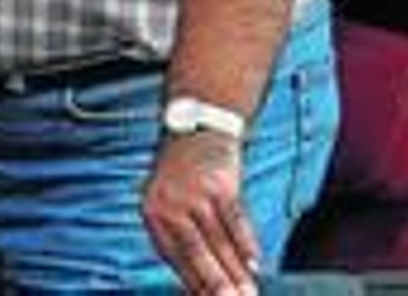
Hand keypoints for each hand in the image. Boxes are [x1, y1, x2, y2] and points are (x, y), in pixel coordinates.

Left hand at [142, 131, 258, 294]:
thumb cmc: (181, 175)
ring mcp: (195, 195)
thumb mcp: (167, 203)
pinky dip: (247, 246)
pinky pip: (236, 223)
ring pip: (220, 243)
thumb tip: (200, 287)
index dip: (195, 286)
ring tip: (249, 294)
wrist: (195, 127)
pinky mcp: (220, 185)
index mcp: (152, 214)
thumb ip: (180, 240)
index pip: (175, 259)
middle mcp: (169, 205)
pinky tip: (255, 264)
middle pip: (197, 255)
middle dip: (218, 286)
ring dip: (237, 273)